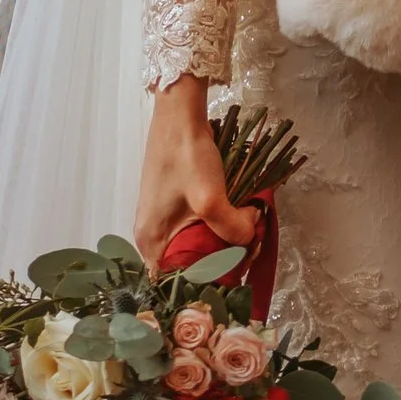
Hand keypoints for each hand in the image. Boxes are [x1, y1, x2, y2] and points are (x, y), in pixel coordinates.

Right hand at [135, 81, 253, 268]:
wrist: (180, 115)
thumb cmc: (186, 156)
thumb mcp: (210, 197)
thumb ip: (232, 228)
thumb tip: (250, 236)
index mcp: (150, 241)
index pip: (172, 284)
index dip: (202, 284)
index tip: (231, 279)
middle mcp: (151, 235)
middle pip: (187, 265)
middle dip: (219, 262)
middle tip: (247, 252)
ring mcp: (162, 219)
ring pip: (195, 245)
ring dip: (222, 242)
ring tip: (247, 235)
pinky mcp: (174, 204)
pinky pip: (196, 228)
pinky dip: (217, 227)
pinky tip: (237, 220)